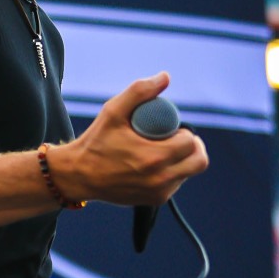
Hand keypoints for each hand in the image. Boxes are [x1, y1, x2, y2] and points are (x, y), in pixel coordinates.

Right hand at [46, 72, 207, 206]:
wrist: (79, 175)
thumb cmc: (96, 142)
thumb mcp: (113, 111)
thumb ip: (140, 91)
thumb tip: (165, 77)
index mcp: (154, 157)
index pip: (191, 142)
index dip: (185, 132)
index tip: (171, 129)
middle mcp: (160, 178)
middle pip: (199, 161)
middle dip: (193, 147)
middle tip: (177, 139)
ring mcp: (159, 192)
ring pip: (189, 173)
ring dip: (184, 161)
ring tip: (165, 151)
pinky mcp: (155, 200)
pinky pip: (176, 184)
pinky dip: (173, 173)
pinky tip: (157, 165)